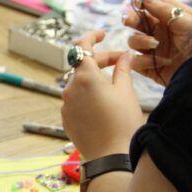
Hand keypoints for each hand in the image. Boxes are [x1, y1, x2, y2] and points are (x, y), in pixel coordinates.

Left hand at [61, 31, 142, 159]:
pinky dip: (86, 95)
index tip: (101, 35)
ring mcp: (65, 104)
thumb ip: (122, 70)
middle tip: (120, 62)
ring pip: (78, 83)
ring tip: (112, 84)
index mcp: (85, 77)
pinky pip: (74, 100)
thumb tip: (123, 57)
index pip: (83, 48)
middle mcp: (70, 89)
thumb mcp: (126, 92)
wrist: (109, 156)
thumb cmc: (121, 123)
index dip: (92, 37)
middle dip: (100, 61)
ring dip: (92, 79)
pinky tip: (101, 103)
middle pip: (82, 66)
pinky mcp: (65, 118)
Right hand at [124, 0, 191, 84]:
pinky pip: (136, 62)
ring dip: (140, 41)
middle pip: (137, 25)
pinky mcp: (151, 68)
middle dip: (131, 20)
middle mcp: (160, 34)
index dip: (139, 6)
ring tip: (154, 44)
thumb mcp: (186, 20)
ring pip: (133, 42)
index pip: (149, 10)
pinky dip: (144, 61)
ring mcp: (154, 51)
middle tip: (128, 20)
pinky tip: (161, 61)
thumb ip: (164, 9)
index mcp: (170, 21)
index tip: (133, 3)